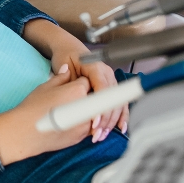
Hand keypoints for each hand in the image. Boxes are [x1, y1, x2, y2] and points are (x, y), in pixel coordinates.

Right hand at [0, 65, 91, 165]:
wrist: (26, 132)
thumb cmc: (33, 107)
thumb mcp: (45, 87)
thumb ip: (60, 77)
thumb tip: (67, 70)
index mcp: (77, 91)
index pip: (86, 82)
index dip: (78, 84)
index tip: (71, 87)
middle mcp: (86, 107)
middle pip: (92, 98)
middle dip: (84, 97)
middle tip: (68, 99)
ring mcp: (85, 124)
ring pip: (92, 114)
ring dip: (84, 111)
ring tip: (66, 112)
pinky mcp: (81, 136)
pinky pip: (87, 127)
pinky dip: (81, 124)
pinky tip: (66, 123)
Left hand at [42, 26, 127, 141]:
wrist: (68, 48)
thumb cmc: (65, 56)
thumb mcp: (64, 68)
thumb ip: (72, 84)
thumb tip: (76, 102)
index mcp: (96, 67)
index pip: (103, 90)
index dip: (100, 108)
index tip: (95, 123)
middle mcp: (106, 73)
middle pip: (113, 99)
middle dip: (106, 119)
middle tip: (97, 133)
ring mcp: (110, 79)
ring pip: (117, 103)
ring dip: (112, 121)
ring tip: (102, 134)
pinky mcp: (110, 85)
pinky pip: (118, 102)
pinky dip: (119, 115)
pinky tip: (119, 127)